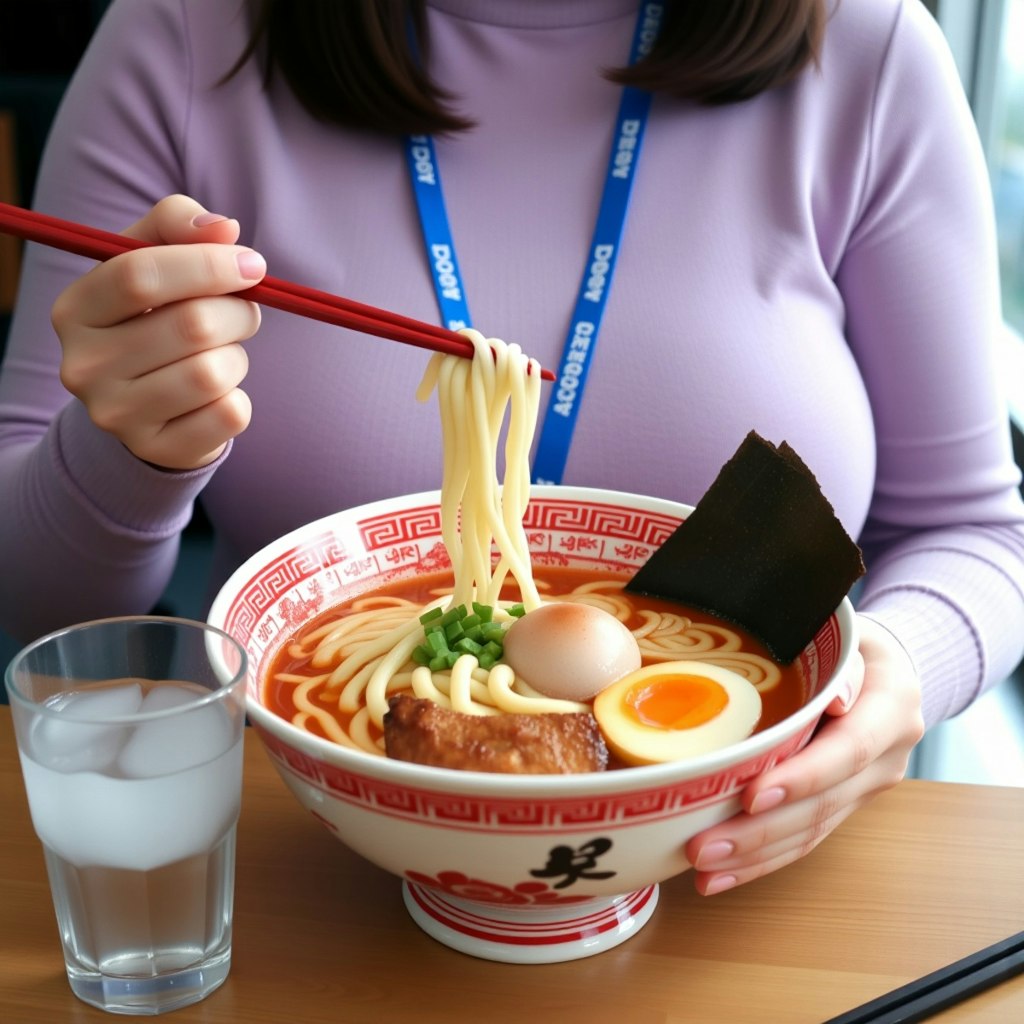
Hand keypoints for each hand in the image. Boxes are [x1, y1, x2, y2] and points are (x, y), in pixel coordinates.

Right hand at [51, 194, 265, 469]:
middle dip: (237, 312)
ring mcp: (117, 415)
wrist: (147, 405)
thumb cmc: (155, 316)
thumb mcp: (154, 259)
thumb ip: (179, 225)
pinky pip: (229, 416)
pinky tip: (218, 395)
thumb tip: (224, 228)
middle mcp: (84, 365)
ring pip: (214, 374)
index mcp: (76, 309)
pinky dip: (239, 400)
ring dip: (237, 358)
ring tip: (223, 354)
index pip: (140, 274)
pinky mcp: (157, 450)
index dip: (208, 265)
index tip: (252, 265)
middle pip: (191, 325)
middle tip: (244, 312)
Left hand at [684, 615, 924, 894]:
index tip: (752, 796)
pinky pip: (806, 838)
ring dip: (755, 856)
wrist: (889, 666)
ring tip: (704, 870)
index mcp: (892, 708)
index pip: (848, 751)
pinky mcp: (845, 804)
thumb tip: (833, 698)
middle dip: (761, 831)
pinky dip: (764, 860)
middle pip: (823, 804)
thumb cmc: (855, 641)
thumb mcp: (852, 634)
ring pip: (811, 831)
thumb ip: (842, 661)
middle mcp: (885, 757)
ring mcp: (866, 787)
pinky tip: (722, 875)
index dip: (803, 777)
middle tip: (704, 847)